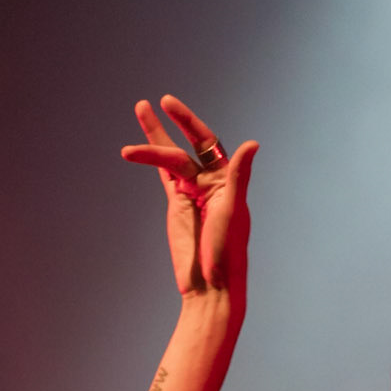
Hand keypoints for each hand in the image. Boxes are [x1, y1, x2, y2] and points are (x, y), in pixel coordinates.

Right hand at [122, 94, 257, 300]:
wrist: (211, 286)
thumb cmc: (227, 253)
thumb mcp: (232, 210)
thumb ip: (238, 175)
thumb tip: (252, 143)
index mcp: (227, 180)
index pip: (206, 142)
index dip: (187, 122)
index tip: (169, 105)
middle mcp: (210, 182)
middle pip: (183, 147)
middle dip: (167, 126)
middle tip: (148, 104)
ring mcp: (191, 193)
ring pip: (169, 159)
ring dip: (153, 138)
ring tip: (138, 111)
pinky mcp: (177, 205)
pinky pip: (164, 176)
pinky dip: (152, 160)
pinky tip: (141, 145)